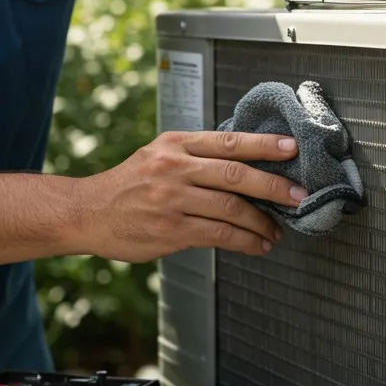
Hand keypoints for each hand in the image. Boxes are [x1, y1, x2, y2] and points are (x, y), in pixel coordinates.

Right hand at [82, 131, 305, 261]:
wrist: (86, 213)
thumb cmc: (128, 185)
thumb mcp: (157, 156)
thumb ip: (196, 156)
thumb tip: (246, 166)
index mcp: (174, 144)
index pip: (228, 141)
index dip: (263, 145)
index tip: (292, 148)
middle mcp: (173, 168)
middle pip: (235, 174)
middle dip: (273, 186)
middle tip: (298, 195)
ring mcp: (171, 200)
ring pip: (230, 208)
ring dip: (261, 222)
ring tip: (277, 230)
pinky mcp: (170, 230)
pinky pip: (218, 235)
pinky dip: (244, 241)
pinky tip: (258, 245)